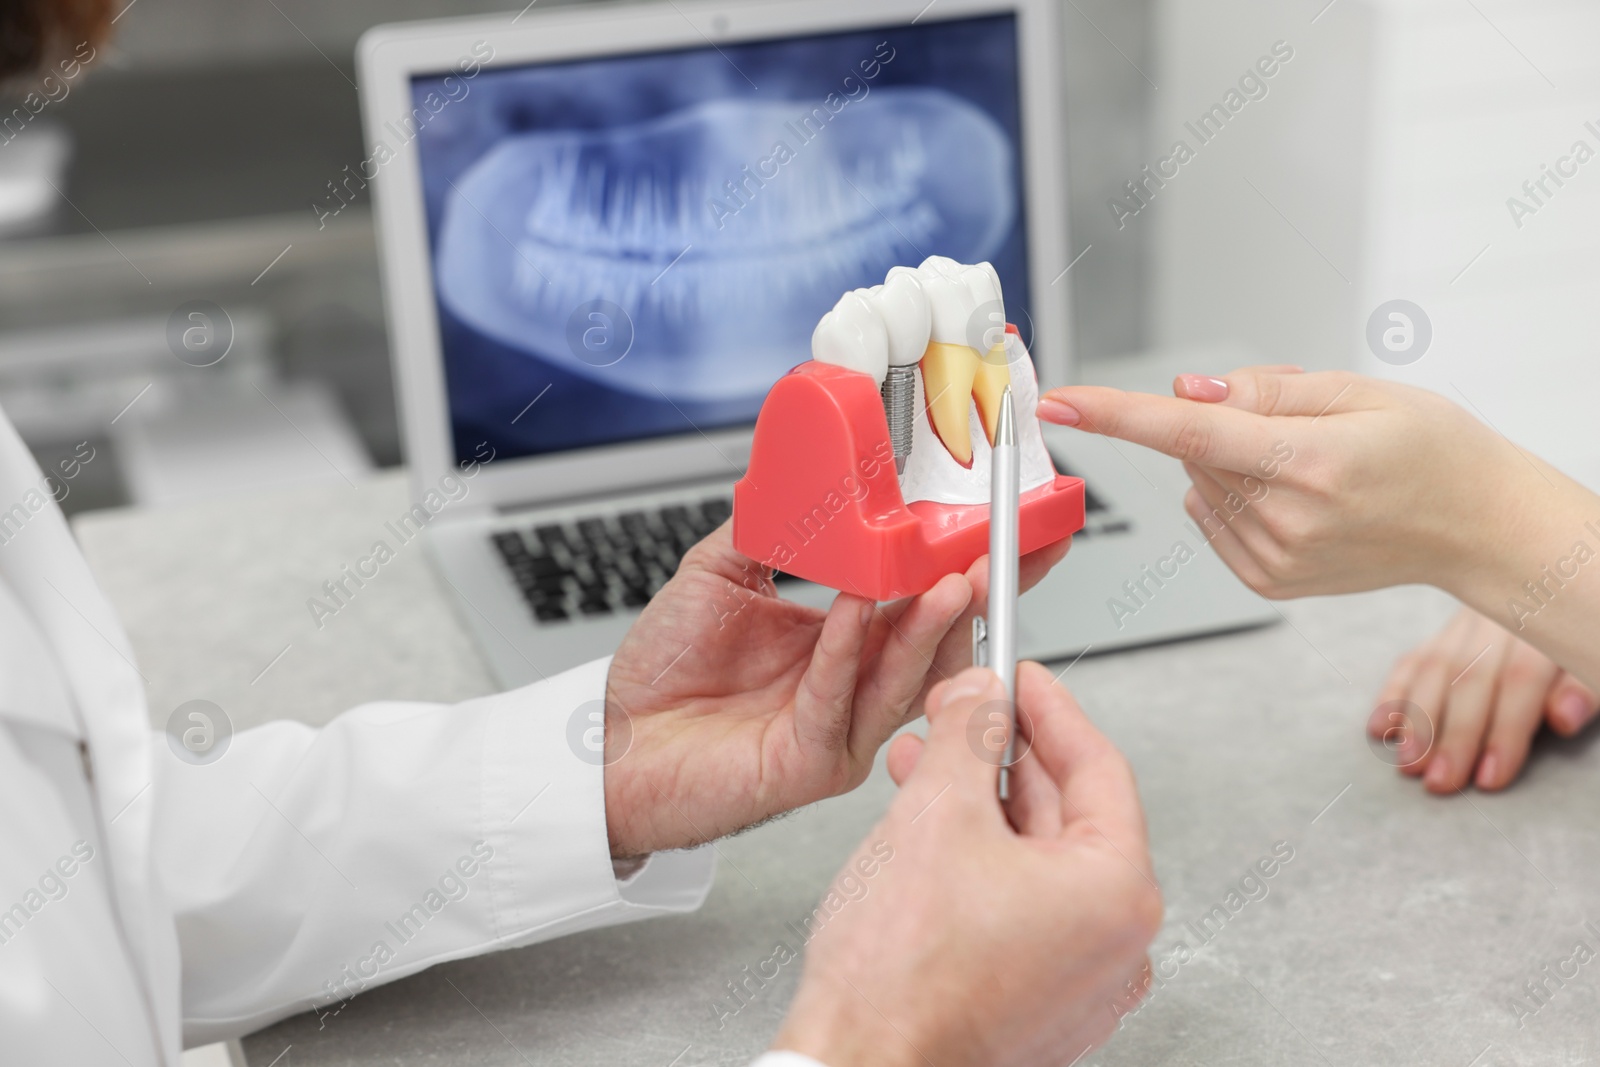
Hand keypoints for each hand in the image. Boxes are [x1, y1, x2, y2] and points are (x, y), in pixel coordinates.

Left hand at [602, 523, 1070, 856]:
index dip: (965, 568)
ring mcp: (839, 732)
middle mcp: (852, 692)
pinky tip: (857, 608)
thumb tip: (813, 474)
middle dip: (973, 597)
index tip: (1005, 530)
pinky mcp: (809, 763)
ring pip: (903, 677)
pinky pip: (836, 698)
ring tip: (952, 581)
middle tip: (999, 554)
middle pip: (934, 643)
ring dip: (930, 626)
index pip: (919, 603)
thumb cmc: (662, 676)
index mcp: (843, 647)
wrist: (612, 740)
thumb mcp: (721, 575)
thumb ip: (772, 528)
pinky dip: (848, 649)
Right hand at [773, 665, 1161, 1066]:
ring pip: (1034, 862)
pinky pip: (1018, 909)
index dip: (1048, 709)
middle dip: (1000, 757)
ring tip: (922, 769)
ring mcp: (1076, 982)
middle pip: (1065, 814)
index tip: (1018, 677)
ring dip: (978, 806)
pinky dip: (978, 863)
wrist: (859, 1065)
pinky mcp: (1034, 1004)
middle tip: (959, 714)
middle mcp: (1114, 945)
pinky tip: (928, 834)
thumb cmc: (901, 974)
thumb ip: (968, 734)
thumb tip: (982, 695)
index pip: (1098, 766)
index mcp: (1117, 894)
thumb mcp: (936, 811)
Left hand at [1037, 368, 1539, 597]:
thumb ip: (1263, 388)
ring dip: (1230, 460)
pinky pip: (1212, 518)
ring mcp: (1273, 558)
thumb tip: (1182, 390)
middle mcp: (1284, 518)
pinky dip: (1234, 496)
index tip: (1059, 402)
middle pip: (1193, 447)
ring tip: (1309, 462)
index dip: (1115, 414)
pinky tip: (1295, 496)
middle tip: (1295, 418)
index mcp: (1307, 461)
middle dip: (1221, 417)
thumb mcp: (1360, 389)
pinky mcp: (1267, 581)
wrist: (1476, 525)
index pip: (1186, 431)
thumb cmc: (1431, 449)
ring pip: (1199, 482)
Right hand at [1375, 606, 1598, 792]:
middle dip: (1451, 735)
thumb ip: (1583, 688)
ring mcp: (1465, 623)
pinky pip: (1411, 660)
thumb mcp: (1595, 660)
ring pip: (1432, 668)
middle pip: (1467, 678)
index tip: (1489, 778)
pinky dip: (1393, 695)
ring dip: (1415, 720)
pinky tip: (1379, 727)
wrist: (1554, 589)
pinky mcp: (1444, 633)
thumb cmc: (1579, 642)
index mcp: (1542, 625)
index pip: (1517, 681)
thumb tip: (1563, 719)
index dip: (1503, 732)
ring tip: (1407, 762)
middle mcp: (1497, 618)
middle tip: (1438, 782)